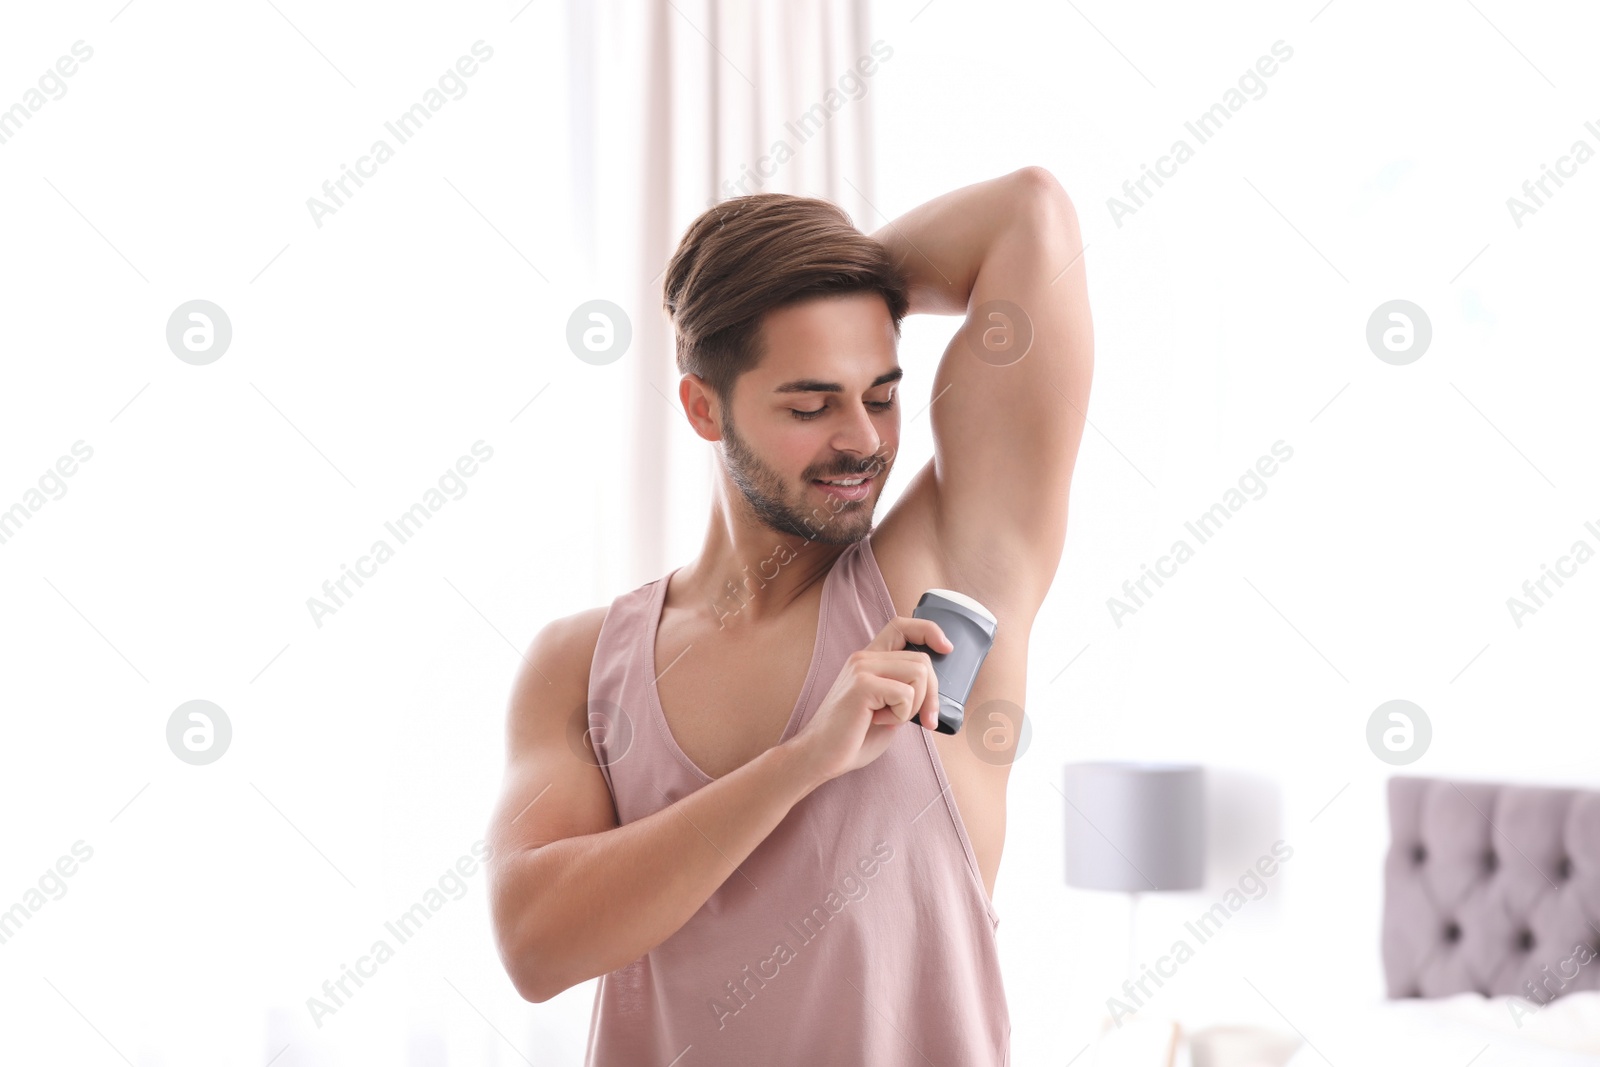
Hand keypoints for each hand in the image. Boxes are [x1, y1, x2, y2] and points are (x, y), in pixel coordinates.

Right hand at [787, 615, 950, 786]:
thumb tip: (935, 689)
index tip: (947, 648)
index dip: (928, 630)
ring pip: (919, 674)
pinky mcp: (863, 686)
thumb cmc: (852, 737)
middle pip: (922, 660)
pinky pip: (906, 694)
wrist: (820, 756)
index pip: (901, 626)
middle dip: (932, 695)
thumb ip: (904, 691)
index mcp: (869, 660)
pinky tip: (877, 722)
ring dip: (915, 706)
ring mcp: (862, 669)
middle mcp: (864, 658)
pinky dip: (901, 715)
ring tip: (889, 719)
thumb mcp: (886, 708)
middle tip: (925, 721)